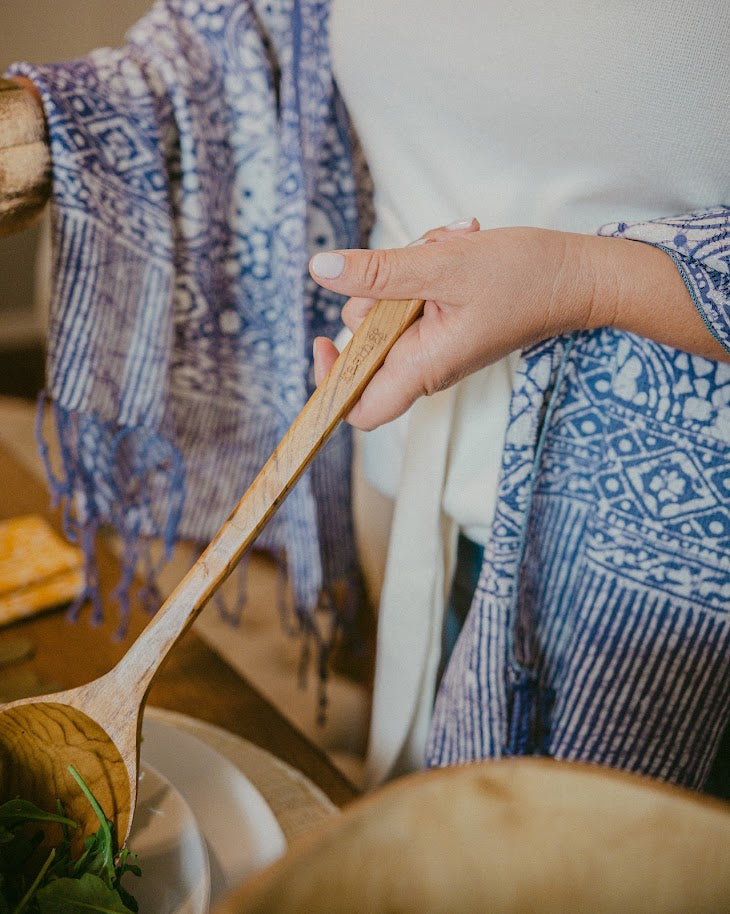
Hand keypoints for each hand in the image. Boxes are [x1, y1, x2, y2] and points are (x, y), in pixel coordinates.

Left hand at [309, 221, 596, 428]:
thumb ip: (378, 272)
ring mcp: (436, 341)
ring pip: (388, 305)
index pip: (361, 408)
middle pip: (367, 338)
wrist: (578, 275)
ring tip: (449, 244)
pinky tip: (457, 244)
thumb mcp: (442, 265)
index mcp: (424, 366)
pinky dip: (425, 265)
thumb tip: (321, 270)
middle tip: (419, 257)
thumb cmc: (523, 277)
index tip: (323, 340)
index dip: (333, 382)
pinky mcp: (445, 320)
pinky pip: (413, 293)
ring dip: (408, 265)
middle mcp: (426, 362)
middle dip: (379, 288)